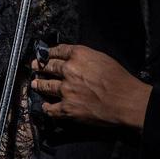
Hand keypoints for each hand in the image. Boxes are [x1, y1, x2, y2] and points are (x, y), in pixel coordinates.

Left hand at [30, 44, 151, 129]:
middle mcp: (68, 70)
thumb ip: (86, 57)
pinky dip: (46, 107)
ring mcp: (65, 90)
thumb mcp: (103, 58)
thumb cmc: (120, 79)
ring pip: (46, 86)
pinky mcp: (67, 108)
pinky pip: (51, 108)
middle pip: (49, 66)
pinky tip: (44, 106)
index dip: (49, 52)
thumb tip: (76, 59)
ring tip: (34, 83)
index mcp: (79, 55)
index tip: (44, 53)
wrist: (125, 100)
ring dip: (39, 84)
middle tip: (34, 66)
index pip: (58, 50)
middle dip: (40, 66)